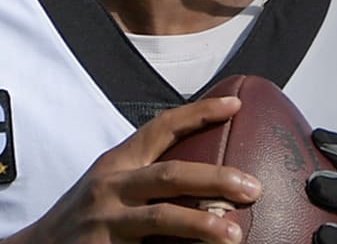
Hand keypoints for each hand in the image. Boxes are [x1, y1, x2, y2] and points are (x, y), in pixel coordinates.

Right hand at [0, 96, 261, 243]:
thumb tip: (204, 176)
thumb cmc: (83, 217)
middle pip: (170, 173)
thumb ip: (145, 175)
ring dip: (202, 223)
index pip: (161, 128)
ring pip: (162, 216)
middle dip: (215, 177)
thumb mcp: (108, 185)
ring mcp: (107, 219)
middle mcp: (111, 185)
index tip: (236, 105)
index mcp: (116, 162)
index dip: (199, 114)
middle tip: (253, 187)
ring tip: (234, 234)